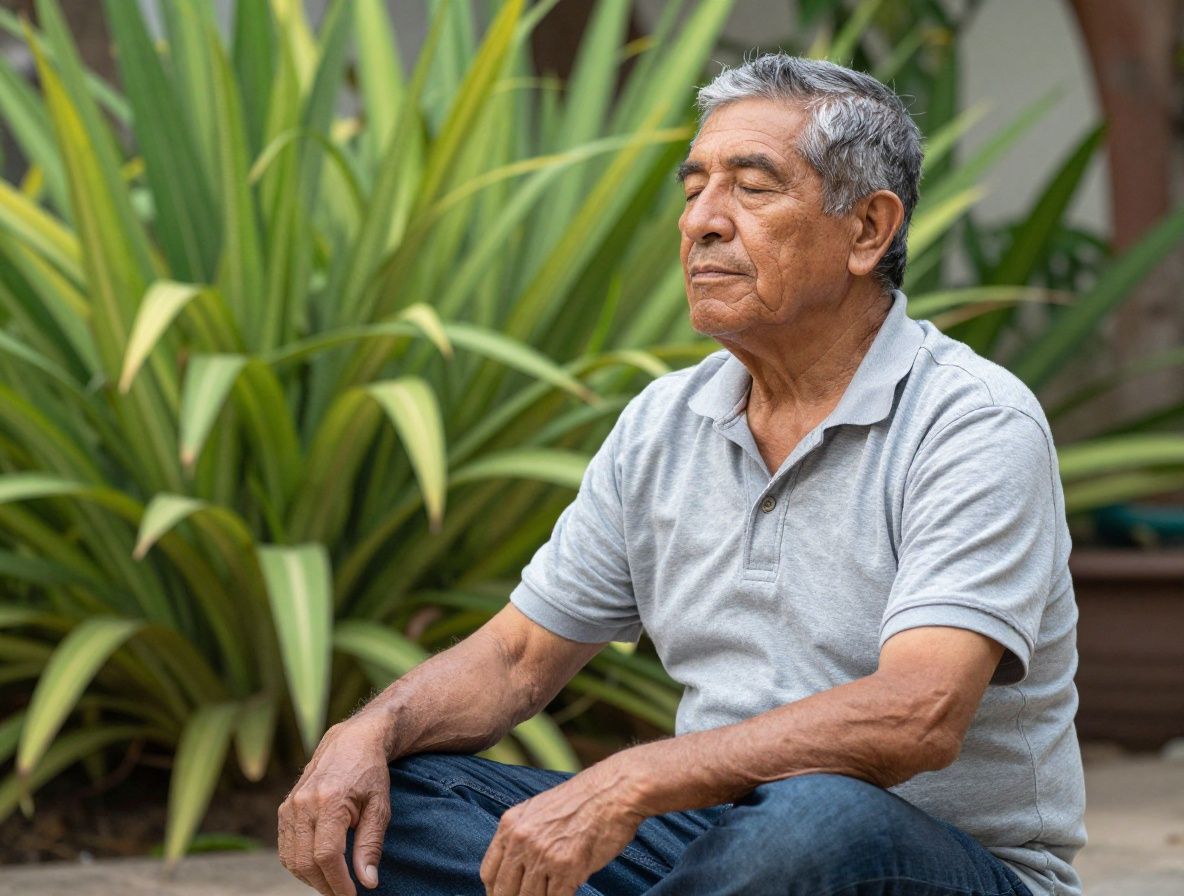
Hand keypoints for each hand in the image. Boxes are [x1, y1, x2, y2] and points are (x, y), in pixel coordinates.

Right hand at [278, 710, 392, 894]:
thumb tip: (368, 881)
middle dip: (325, 886)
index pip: (327, 856)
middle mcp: (304, 803)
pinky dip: (299, 864)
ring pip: (291, 859)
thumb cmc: (370, 773)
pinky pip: (285, 848)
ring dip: (310, 879)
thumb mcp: (380, 806)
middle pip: (305, 862)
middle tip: (344, 894)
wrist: (352, 741)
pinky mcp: (285, 808)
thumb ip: (371, 844)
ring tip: (333, 883)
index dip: (338, 883)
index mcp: (330, 801)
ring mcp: (290, 805)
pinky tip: (318, 868)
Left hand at [480, 760, 646, 895]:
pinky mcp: (567, 868)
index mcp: (510, 824)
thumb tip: (515, 871)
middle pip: (504, 892)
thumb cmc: (583, 801)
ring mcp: (543, 855)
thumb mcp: (538, 810)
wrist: (615, 790)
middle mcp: (521, 840)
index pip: (488, 874)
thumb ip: (522, 837)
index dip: (496, 892)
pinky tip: (568, 891)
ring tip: (553, 890)